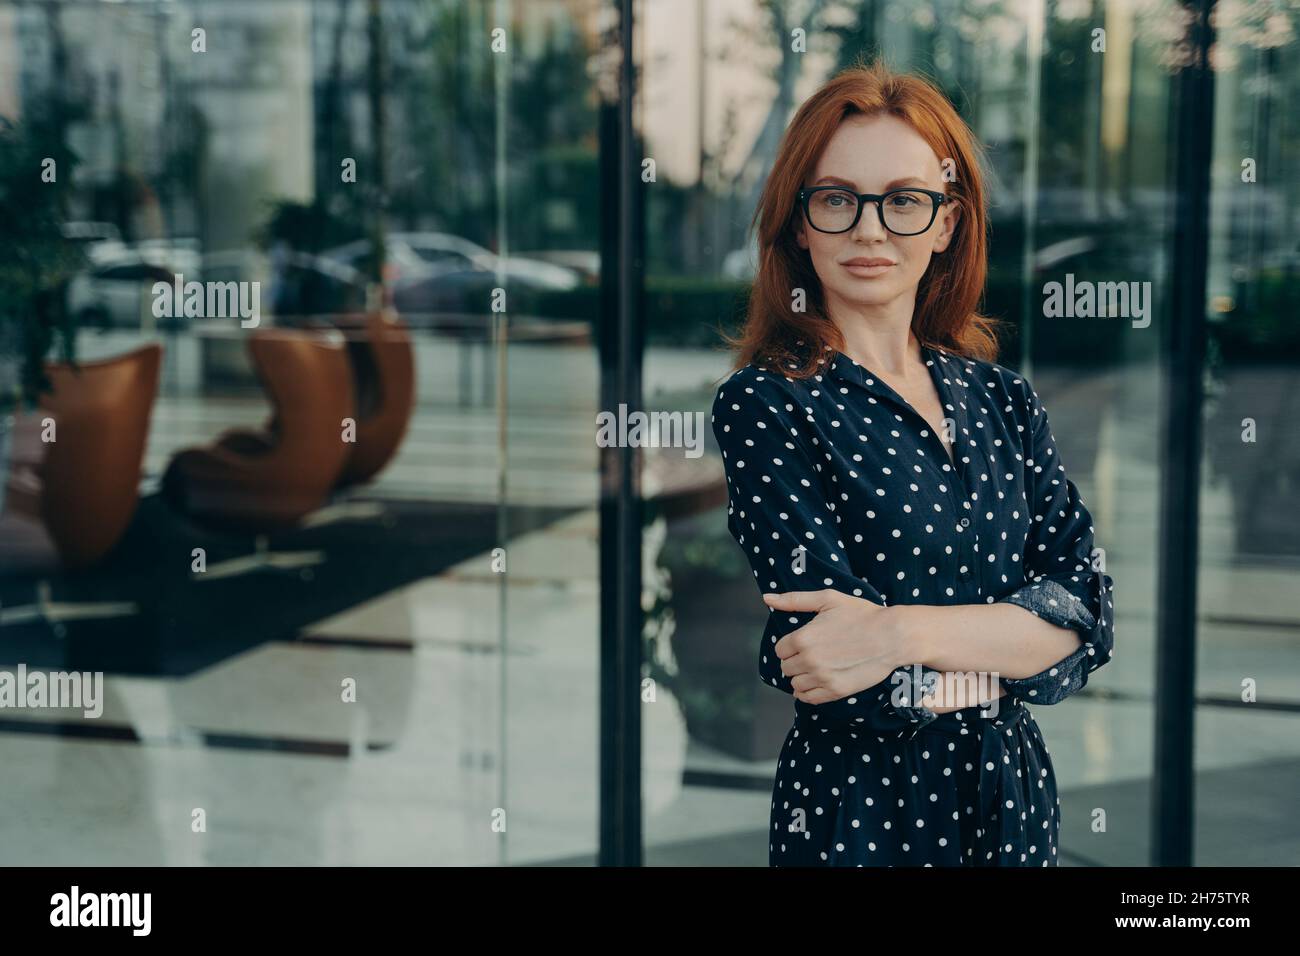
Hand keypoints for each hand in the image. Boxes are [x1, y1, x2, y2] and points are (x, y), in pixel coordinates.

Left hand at [762, 589, 915, 705]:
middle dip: (795, 661)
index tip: (804, 641)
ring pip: (795, 685)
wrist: (892, 636)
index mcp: (803, 638)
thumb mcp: (828, 599)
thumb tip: (766, 598)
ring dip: (802, 677)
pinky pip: (809, 698)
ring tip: (817, 667)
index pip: (780, 650)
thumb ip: (794, 600)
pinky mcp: (836, 691)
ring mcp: (823, 678)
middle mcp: (809, 660)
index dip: (790, 645)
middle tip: (813, 653)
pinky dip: (808, 693)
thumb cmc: (861, 614)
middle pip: (786, 668)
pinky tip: (818, 681)